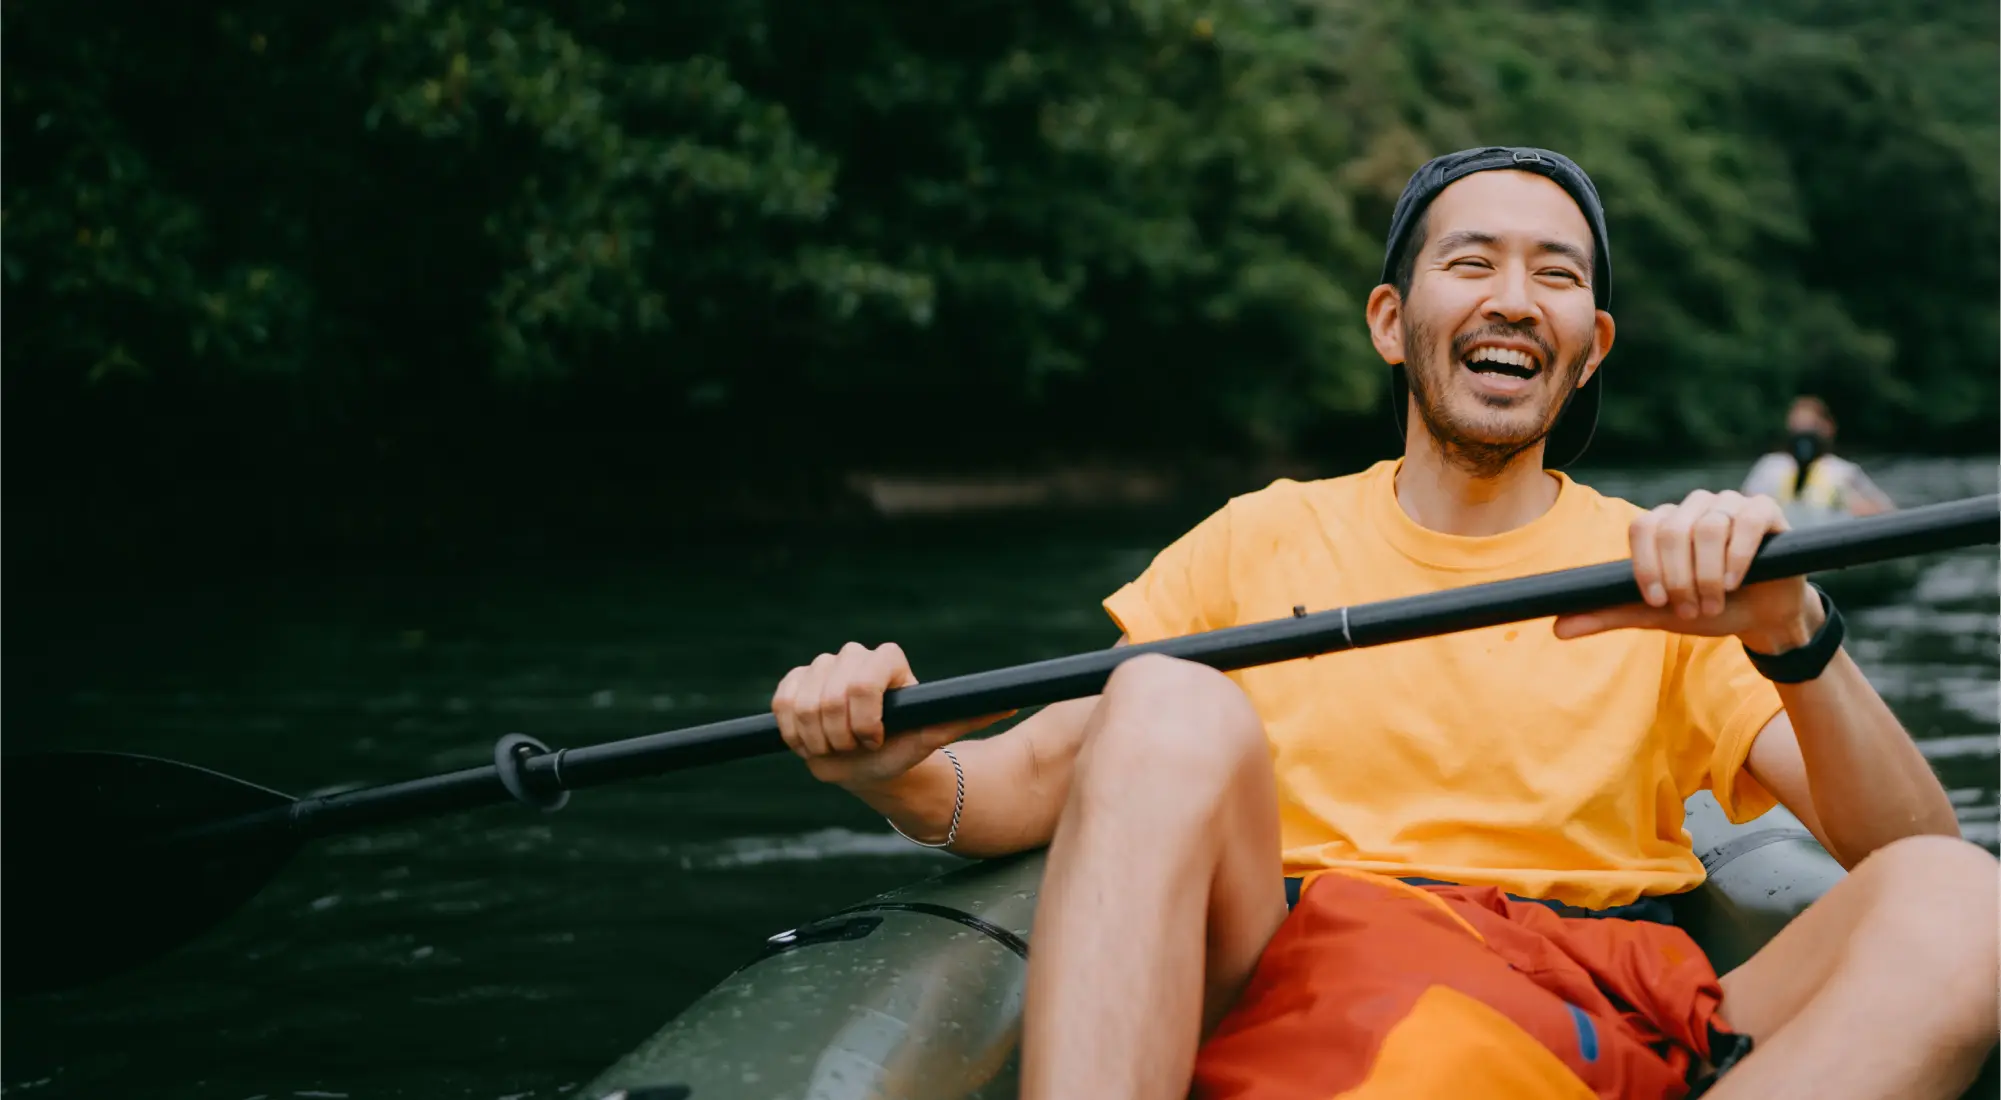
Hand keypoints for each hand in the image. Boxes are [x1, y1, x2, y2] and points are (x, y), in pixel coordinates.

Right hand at [771, 642, 1012, 790]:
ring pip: (804, 701)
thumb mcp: (935, 735)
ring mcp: (821, 668)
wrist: (870, 760)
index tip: (874, 740)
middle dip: (842, 733)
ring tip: (837, 748)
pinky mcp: (794, 682)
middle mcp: (853, 656)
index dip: (865, 716)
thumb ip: (967, 715)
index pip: (866, 677)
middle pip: (832, 692)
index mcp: (887, 661)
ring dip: (818, 737)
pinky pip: (782, 703)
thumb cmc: (906, 746)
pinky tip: (811, 741)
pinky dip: (793, 731)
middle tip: (856, 748)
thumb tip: (1010, 701)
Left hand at [1553, 490, 1821, 652]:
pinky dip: (1737, 556)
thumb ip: (1610, 614)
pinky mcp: (1764, 510)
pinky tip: (1736, 582)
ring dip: (1708, 574)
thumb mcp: (1655, 615)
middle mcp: (1693, 507)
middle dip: (1680, 578)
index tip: (1657, 602)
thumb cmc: (1707, 608)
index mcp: (1665, 524)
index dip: (1646, 566)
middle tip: (1691, 608)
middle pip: (1673, 529)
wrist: (1762, 617)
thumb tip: (1557, 629)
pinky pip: (1745, 521)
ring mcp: (1729, 504)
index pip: (1643, 528)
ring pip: (1707, 527)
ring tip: (1714, 602)